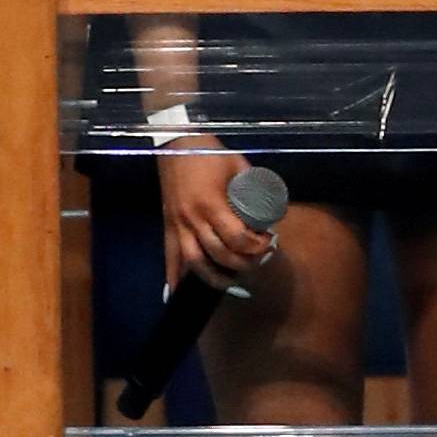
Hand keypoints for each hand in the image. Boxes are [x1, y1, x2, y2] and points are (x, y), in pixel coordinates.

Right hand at [154, 135, 273, 289]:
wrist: (176, 143)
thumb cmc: (209, 152)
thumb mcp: (236, 165)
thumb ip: (250, 187)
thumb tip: (269, 208)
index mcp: (211, 203)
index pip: (235, 236)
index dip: (254, 245)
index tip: (268, 241)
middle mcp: (192, 219)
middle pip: (218, 254)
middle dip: (241, 263)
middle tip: (257, 261)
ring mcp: (177, 225)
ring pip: (194, 263)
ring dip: (213, 277)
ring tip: (232, 281)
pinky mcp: (167, 227)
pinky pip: (168, 258)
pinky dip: (173, 278)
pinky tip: (177, 293)